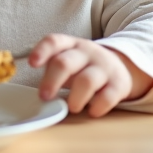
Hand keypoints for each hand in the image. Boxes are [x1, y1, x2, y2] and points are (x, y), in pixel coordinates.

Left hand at [28, 34, 152, 116]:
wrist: (121, 67)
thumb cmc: (83, 67)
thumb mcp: (68, 59)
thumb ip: (51, 67)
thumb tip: (31, 89)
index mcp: (70, 44)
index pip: (54, 41)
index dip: (42, 51)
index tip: (32, 63)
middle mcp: (87, 52)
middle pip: (66, 62)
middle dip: (52, 81)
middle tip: (44, 97)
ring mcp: (104, 67)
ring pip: (87, 80)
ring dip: (75, 97)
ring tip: (72, 108)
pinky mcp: (119, 84)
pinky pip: (108, 96)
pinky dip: (97, 106)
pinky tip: (92, 111)